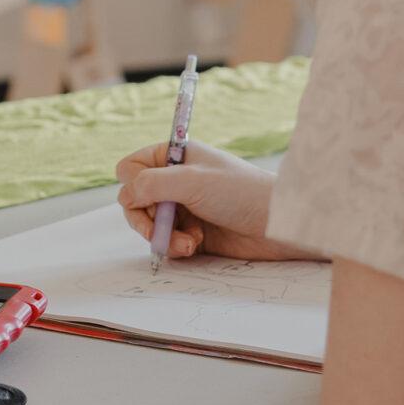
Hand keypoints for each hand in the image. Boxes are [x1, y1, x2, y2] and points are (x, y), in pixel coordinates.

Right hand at [114, 139, 317, 262]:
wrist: (277, 225)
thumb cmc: (239, 192)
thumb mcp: (190, 181)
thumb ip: (149, 184)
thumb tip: (125, 196)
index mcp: (173, 157)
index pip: (130, 168)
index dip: (133, 186)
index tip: (149, 198)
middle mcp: (175, 181)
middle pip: (135, 200)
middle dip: (147, 219)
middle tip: (158, 231)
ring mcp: (183, 207)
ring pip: (150, 225)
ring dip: (164, 236)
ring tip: (188, 243)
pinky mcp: (192, 233)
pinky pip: (167, 242)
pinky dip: (175, 247)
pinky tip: (194, 247)